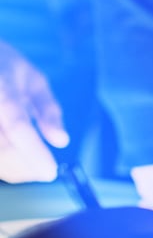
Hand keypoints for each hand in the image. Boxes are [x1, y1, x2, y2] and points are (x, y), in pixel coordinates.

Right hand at [0, 40, 68, 182]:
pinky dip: (7, 166)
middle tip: (47, 172)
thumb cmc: (4, 65)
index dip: (33, 151)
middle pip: (2, 148)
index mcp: (1, 86)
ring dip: (16, 170)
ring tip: (36, 167)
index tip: (50, 172)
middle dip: (27, 166)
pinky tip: (20, 162)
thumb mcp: (33, 78)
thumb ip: (47, 109)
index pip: (16, 124)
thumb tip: (61, 141)